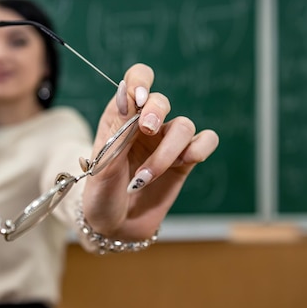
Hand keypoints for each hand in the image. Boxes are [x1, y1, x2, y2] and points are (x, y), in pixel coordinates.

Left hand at [82, 63, 219, 239]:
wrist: (112, 228)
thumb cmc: (101, 194)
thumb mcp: (102, 162)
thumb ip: (117, 127)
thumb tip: (126, 91)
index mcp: (120, 117)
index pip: (137, 80)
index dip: (141, 80)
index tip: (139, 97)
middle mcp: (145, 125)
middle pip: (163, 100)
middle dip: (157, 112)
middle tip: (146, 129)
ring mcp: (167, 143)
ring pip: (185, 125)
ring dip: (168, 151)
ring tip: (145, 177)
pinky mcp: (185, 161)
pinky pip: (205, 141)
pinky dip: (199, 149)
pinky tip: (184, 163)